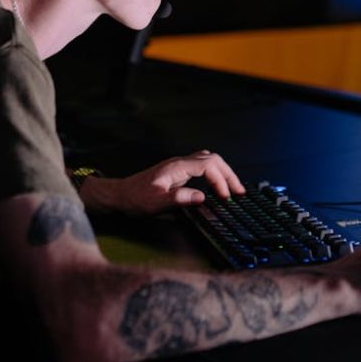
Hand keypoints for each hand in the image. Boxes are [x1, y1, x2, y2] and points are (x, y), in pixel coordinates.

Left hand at [90, 150, 245, 215]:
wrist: (120, 195)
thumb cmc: (135, 199)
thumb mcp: (156, 203)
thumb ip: (180, 198)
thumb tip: (202, 197)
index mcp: (177, 167)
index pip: (208, 165)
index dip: (220, 180)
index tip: (225, 197)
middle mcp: (179, 163)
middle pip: (212, 159)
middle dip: (228, 174)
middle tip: (240, 191)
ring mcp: (179, 166)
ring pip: (208, 160)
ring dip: (223, 172)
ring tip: (233, 188)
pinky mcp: (178, 172)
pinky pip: (202, 166)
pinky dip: (214, 174)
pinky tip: (216, 186)